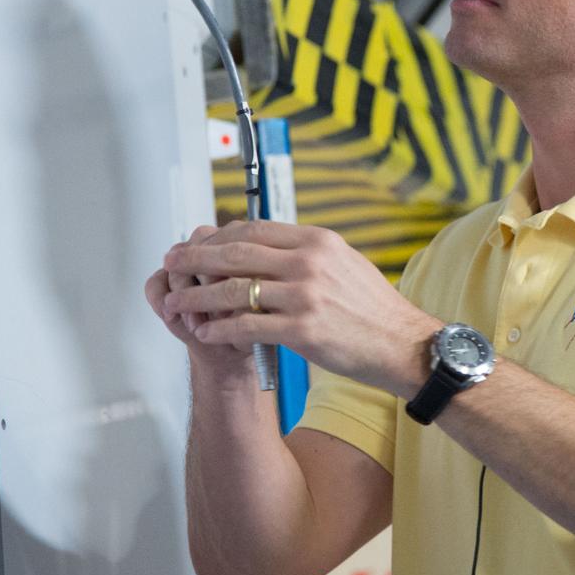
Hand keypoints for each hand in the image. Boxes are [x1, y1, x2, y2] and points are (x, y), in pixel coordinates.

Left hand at [159, 220, 440, 396]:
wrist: (403, 344)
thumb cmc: (373, 309)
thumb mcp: (344, 263)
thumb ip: (307, 253)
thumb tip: (270, 245)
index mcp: (317, 241)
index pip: (255, 230)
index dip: (219, 236)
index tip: (199, 243)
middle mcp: (309, 263)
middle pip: (237, 254)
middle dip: (197, 257)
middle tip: (171, 261)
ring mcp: (305, 296)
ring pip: (235, 290)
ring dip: (198, 296)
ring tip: (175, 301)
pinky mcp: (302, 330)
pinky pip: (247, 326)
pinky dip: (219, 328)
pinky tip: (203, 331)